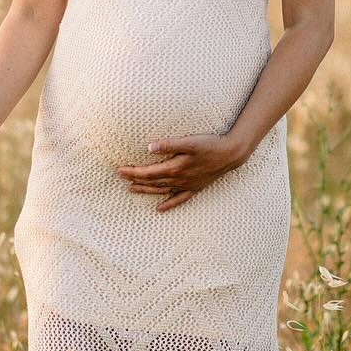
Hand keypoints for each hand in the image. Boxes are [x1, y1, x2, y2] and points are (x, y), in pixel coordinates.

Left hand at [116, 132, 242, 210]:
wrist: (230, 154)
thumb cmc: (210, 145)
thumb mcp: (189, 142)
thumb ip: (169, 144)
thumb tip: (149, 147)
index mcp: (175, 167)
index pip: (148, 172)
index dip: (133, 172)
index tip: (119, 170)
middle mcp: (179, 179)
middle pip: (152, 182)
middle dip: (135, 180)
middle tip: (120, 177)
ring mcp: (187, 185)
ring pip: (161, 191)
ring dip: (146, 190)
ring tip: (132, 189)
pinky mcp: (195, 188)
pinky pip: (179, 199)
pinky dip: (168, 204)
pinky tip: (159, 209)